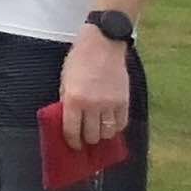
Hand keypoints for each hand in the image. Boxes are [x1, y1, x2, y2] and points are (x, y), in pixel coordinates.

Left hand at [57, 28, 131, 149]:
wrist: (103, 45)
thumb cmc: (79, 61)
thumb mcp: (65, 81)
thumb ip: (67, 102)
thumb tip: (70, 123)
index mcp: (73, 100)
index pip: (72, 131)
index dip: (72, 142)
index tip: (73, 145)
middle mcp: (92, 105)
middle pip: (92, 136)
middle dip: (87, 140)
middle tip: (86, 139)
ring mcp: (110, 104)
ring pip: (108, 133)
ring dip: (102, 135)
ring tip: (98, 132)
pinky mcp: (125, 101)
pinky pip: (122, 123)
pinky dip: (116, 127)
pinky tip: (110, 124)